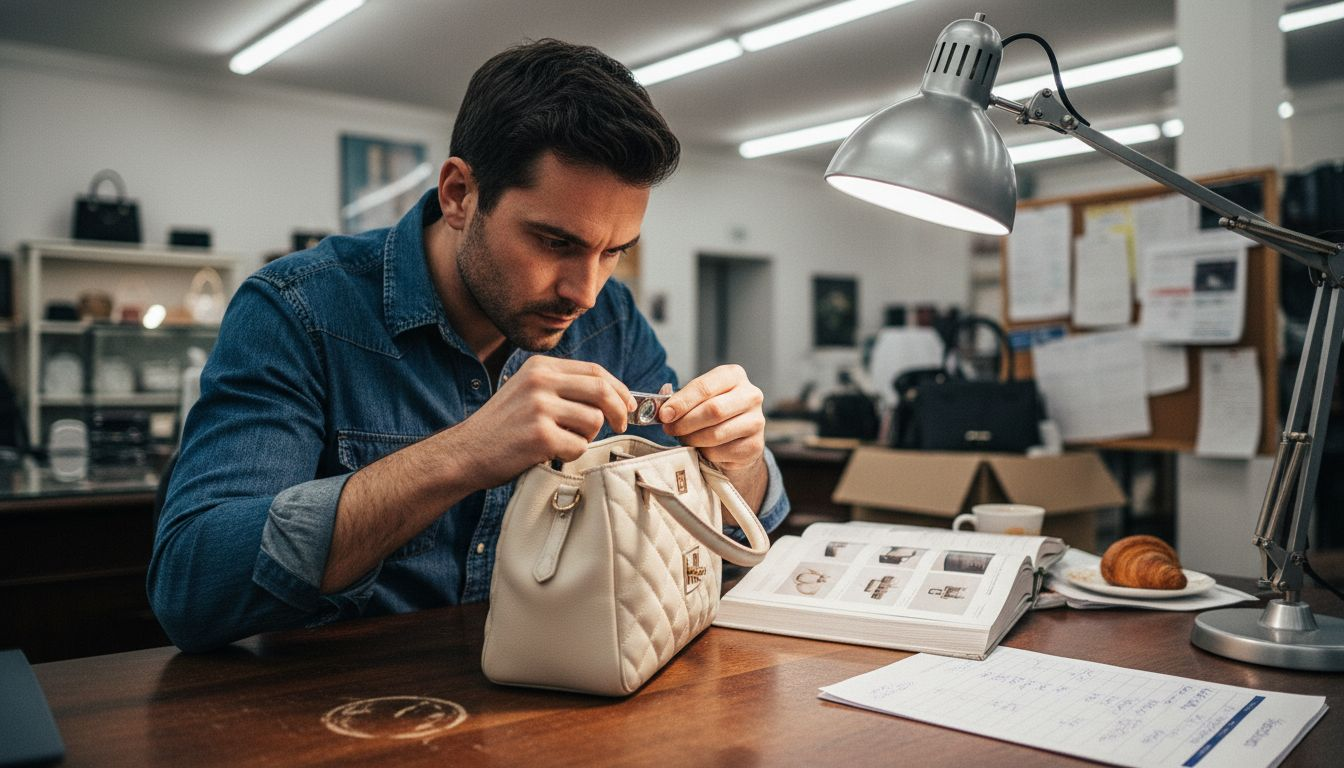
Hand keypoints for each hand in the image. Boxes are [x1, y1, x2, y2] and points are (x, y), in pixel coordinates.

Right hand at [450, 357, 633, 486]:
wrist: (466, 452)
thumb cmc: (503, 427)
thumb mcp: (528, 391)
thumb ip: (563, 387)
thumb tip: (613, 396)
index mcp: (540, 366)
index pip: (595, 371)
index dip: (619, 389)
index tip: (628, 404)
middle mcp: (540, 381)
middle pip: (602, 391)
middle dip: (620, 411)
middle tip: (620, 426)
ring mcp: (539, 407)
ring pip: (594, 421)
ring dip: (587, 437)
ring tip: (562, 441)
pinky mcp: (540, 435)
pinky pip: (579, 446)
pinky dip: (570, 454)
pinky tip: (548, 453)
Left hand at [658, 364, 764, 471]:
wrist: (738, 437)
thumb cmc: (713, 413)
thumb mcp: (697, 398)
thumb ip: (678, 398)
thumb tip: (660, 406)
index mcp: (734, 375)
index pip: (704, 387)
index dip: (681, 402)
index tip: (664, 415)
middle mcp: (751, 395)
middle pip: (713, 410)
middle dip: (685, 422)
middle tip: (670, 429)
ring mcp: (756, 421)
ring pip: (716, 434)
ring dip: (693, 439)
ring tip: (684, 438)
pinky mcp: (755, 445)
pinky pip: (722, 452)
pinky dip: (706, 453)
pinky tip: (702, 448)